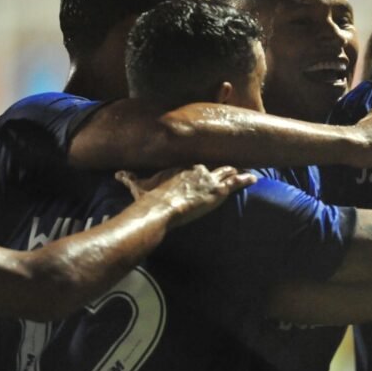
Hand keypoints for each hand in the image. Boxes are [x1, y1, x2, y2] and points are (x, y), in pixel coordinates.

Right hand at [128, 165, 257, 227]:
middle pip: (214, 164)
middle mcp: (198, 168)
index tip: (205, 168)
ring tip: (245, 171)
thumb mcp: (139, 185)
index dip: (202, 166)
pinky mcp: (218, 190)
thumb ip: (130, 178)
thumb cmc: (150, 197)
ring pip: (227, 171)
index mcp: (181, 166)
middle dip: (222, 166)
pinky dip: (245, 180)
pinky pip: (236, 182)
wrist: (162, 207)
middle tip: (231, 166)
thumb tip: (117, 173)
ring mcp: (209, 178)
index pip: (196, 163)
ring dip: (236, 171)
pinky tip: (254, 179)